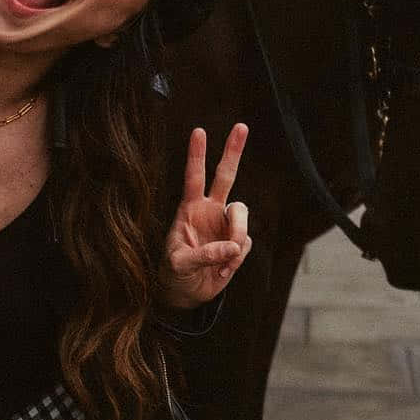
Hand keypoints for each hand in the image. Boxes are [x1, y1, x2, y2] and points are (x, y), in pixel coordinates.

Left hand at [158, 124, 251, 308]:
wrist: (186, 294)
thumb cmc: (173, 274)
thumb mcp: (180, 264)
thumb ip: (204, 254)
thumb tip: (232, 247)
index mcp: (189, 209)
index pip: (193, 177)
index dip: (196, 155)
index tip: (198, 131)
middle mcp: (210, 211)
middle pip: (225, 175)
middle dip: (233, 151)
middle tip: (241, 126)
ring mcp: (225, 226)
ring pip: (242, 215)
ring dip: (237, 233)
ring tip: (226, 257)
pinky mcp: (237, 243)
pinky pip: (245, 243)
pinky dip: (236, 259)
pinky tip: (223, 269)